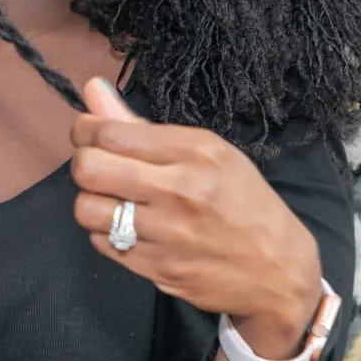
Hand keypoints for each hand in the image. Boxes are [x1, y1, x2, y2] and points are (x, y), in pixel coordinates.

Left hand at [70, 78, 322, 358]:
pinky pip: (101, 243)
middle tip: (97, 166)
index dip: (85, 130)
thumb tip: (92, 88)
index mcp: (196, 151)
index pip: (110, 132)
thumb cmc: (244, 201)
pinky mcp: (157, 268)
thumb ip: (141, 125)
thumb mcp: (209, 152)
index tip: (88, 133)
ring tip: (111, 198)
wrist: (277, 271)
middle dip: (83, 163)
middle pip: (89, 168)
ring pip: (87, 209)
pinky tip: (127, 226)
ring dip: (91, 201)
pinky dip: (105, 232)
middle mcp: (181, 190)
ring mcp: (168, 233)